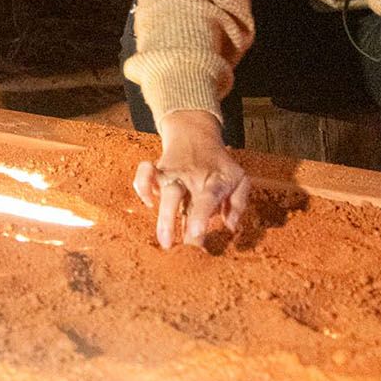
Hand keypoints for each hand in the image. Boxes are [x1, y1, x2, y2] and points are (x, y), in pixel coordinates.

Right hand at [133, 110, 249, 248]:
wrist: (195, 133)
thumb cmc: (219, 164)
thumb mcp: (239, 178)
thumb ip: (238, 203)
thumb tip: (231, 226)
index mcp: (213, 179)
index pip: (207, 196)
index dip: (201, 216)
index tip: (195, 234)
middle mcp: (189, 175)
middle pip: (177, 195)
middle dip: (172, 220)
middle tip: (174, 247)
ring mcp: (171, 172)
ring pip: (162, 190)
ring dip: (162, 216)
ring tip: (164, 241)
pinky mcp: (156, 170)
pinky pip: (143, 174)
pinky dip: (142, 187)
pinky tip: (149, 203)